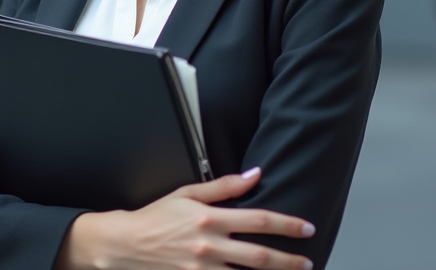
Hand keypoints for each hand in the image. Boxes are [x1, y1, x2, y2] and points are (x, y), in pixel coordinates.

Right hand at [56, 168, 314, 269]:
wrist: (127, 243)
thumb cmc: (157, 216)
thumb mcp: (188, 193)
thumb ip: (223, 186)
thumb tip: (255, 174)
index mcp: (209, 218)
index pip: (257, 220)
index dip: (286, 225)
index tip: (306, 228)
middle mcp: (209, 245)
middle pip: (258, 257)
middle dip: (288, 260)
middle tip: (307, 261)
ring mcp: (202, 268)